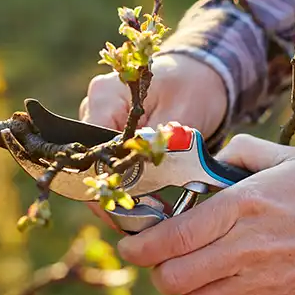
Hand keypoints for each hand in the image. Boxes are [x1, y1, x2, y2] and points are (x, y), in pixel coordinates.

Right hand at [78, 53, 228, 230]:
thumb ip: (159, 144)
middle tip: (142, 221)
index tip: (130, 207)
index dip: (107, 182)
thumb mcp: (183, 114)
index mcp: (105, 96)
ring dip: (122, 191)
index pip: (91, 148)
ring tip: (149, 216)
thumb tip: (140, 180)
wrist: (204, 73)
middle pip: (91, 161)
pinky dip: (129, 183)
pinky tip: (149, 203)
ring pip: (101, 167)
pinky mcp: (112, 134)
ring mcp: (100, 121)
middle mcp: (94, 108)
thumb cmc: (194, 86)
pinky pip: (113, 164)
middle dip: (115, 193)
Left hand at [116, 134, 294, 294]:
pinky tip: (229, 294)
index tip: (130, 245)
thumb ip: (244, 152)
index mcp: (241, 207)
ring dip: (190, 290)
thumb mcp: (289, 159)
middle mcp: (244, 249)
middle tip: (166, 260)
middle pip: (173, 278)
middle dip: (160, 272)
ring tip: (202, 274)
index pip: (171, 236)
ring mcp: (260, 285)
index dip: (139, 246)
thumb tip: (214, 158)